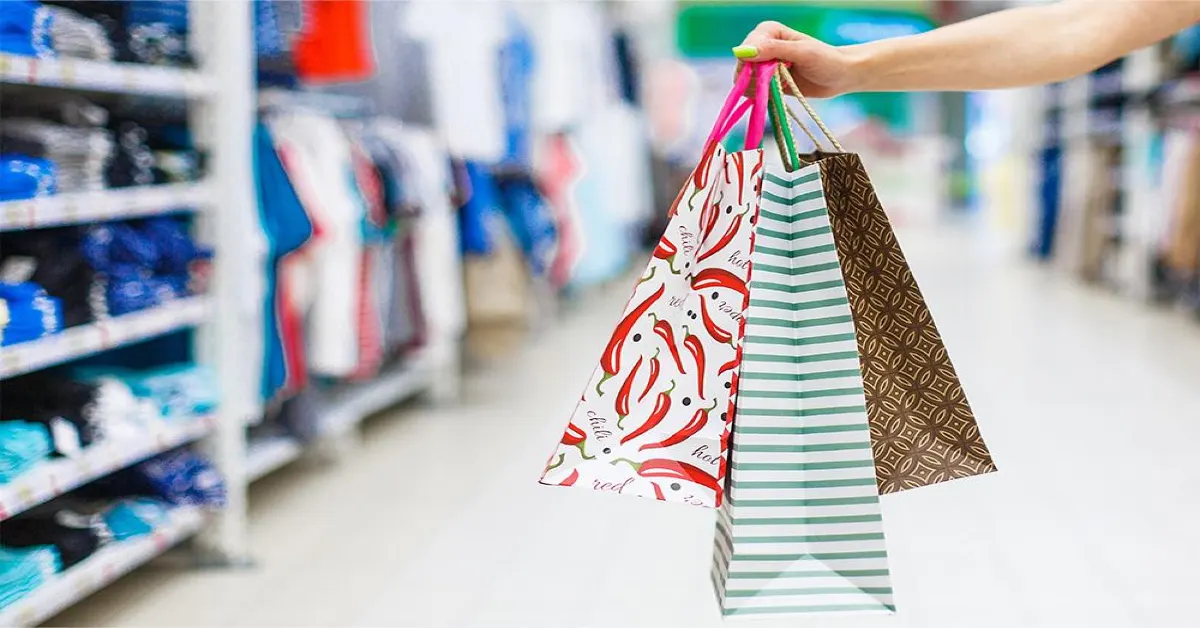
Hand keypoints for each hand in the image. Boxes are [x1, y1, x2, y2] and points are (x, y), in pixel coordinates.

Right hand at [737, 21, 863, 97]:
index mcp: (768, 32)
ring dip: (763, 88)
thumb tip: (742, 52)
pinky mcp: (765, 82)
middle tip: (783, 78)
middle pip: (742, 67)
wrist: (839, 76)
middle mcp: (762, 46)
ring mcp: (762, 65)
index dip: (754, 65)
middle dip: (760, 78)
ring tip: (785, 83)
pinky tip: (782, 90)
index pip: (745, 50)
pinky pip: (751, 92)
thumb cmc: (826, 60)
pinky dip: (763, 95)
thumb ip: (773, 50)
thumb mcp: (802, 53)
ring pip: (745, 82)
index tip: (775, 70)